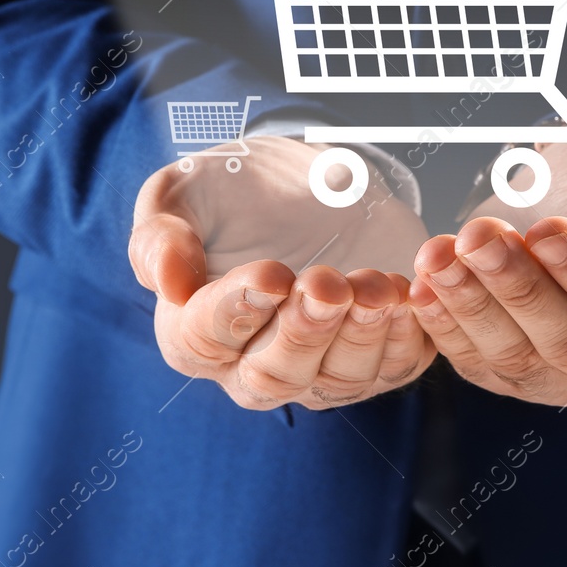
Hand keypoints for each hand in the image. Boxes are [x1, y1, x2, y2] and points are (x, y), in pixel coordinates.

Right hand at [129, 137, 435, 409]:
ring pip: (336, 383)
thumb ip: (161, 235)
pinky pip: (390, 370)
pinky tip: (406, 296)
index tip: (270, 275)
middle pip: (273, 377)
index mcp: (192, 330)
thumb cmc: (233, 190)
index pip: (204, 340)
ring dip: (360, 335)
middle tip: (327, 284)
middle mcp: (249, 366)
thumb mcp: (184, 193)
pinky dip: (403, 339)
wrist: (304, 183)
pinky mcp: (372, 361)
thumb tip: (167, 286)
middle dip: (305, 331)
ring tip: (375, 286)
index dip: (237, 311)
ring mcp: (315, 371)